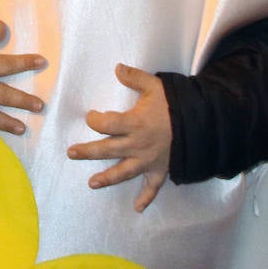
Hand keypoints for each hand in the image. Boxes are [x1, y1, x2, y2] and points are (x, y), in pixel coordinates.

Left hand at [67, 63, 170, 211]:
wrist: (206, 124)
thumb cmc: (177, 105)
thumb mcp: (156, 86)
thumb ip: (135, 77)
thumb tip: (117, 68)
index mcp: (135, 123)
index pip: (106, 124)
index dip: (95, 120)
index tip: (91, 116)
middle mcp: (138, 144)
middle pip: (107, 150)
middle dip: (88, 152)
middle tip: (71, 153)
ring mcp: (150, 160)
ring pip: (124, 172)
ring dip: (107, 178)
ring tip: (92, 184)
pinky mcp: (162, 170)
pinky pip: (153, 187)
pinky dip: (146, 198)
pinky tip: (137, 208)